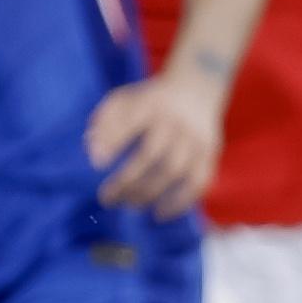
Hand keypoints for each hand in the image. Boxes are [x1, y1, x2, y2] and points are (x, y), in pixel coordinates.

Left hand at [89, 64, 228, 215]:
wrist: (196, 88)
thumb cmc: (147, 100)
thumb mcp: (123, 99)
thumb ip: (104, 121)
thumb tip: (92, 151)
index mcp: (150, 104)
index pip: (130, 123)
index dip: (113, 143)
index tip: (97, 164)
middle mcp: (175, 121)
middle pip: (151, 154)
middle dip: (127, 181)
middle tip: (107, 199)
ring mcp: (195, 138)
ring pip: (174, 171)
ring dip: (150, 193)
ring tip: (129, 205)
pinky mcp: (210, 152)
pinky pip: (199, 181)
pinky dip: (181, 201)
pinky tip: (160, 214)